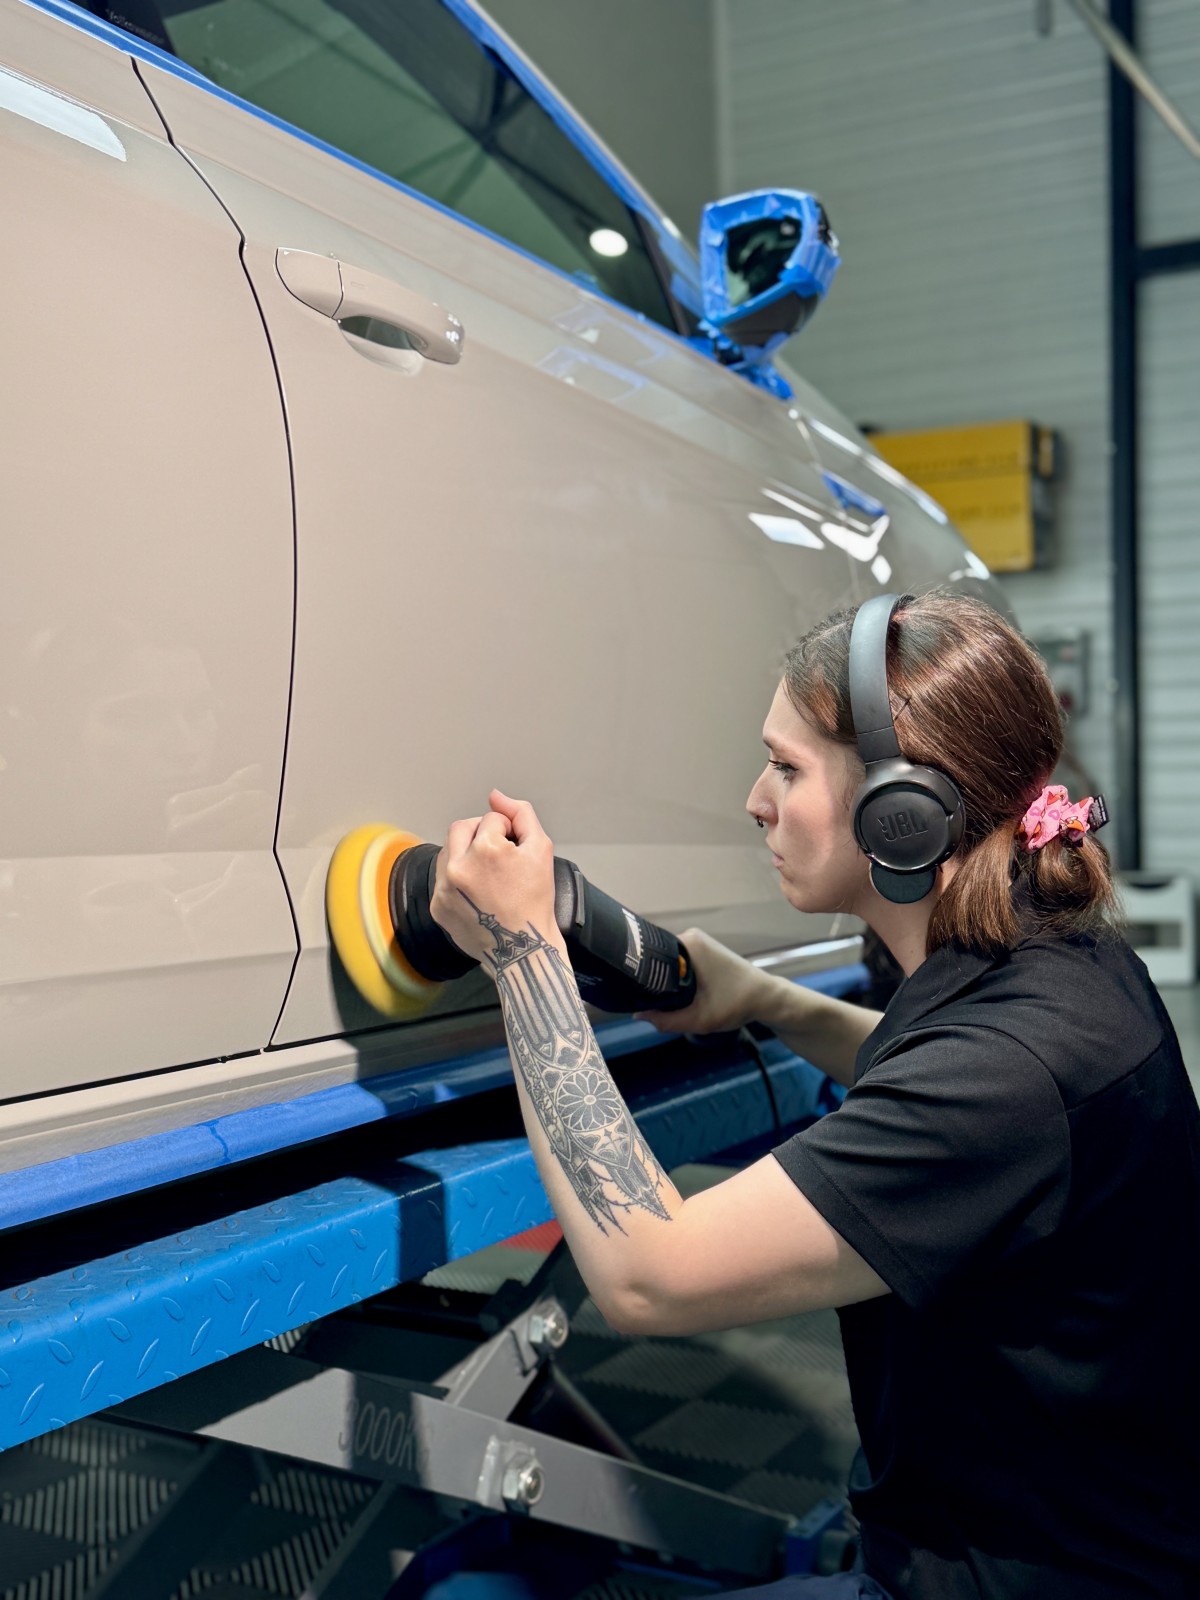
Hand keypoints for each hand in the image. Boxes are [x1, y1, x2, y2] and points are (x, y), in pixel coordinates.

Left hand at [428, 790, 560, 967]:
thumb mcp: (541, 849)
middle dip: (480, 834)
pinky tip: (476, 892)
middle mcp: (458, 867)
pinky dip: (457, 878)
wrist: (523, 949)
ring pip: (448, 851)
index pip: (492, 819)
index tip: (516, 854)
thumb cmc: (535, 901)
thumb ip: (521, 814)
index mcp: (486, 850)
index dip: (508, 832)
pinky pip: (441, 878)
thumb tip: (495, 796)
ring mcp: (444, 888)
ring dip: (465, 853)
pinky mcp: (437, 906)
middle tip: (498, 854)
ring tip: (487, 874)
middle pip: (461, 828)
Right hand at [636, 927, 770, 1034]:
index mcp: (688, 944)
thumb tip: (637, 1015)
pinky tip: (674, 995)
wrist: (765, 997)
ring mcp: (697, 942)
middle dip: (653, 981)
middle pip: (657, 960)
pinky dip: (676, 979)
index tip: (633, 993)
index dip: (640, 975)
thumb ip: (667, 1020)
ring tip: (660, 1001)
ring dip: (665, 982)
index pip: (649, 954)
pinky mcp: (702, 951)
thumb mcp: (700, 1019)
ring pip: (668, 964)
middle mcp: (690, 937)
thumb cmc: (736, 1003)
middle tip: (647, 1004)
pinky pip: (679, 963)